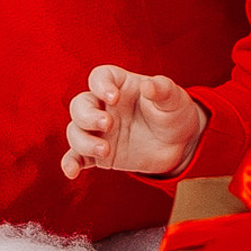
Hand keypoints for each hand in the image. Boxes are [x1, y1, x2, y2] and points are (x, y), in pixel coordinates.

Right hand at [62, 66, 205, 179]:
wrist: (180, 144)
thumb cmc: (174, 112)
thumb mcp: (174, 98)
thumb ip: (162, 89)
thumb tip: (148, 85)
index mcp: (120, 86)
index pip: (99, 77)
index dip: (100, 85)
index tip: (114, 98)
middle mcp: (104, 107)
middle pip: (80, 105)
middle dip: (88, 116)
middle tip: (109, 125)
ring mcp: (100, 131)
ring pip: (75, 131)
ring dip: (84, 141)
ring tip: (105, 150)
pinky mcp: (99, 155)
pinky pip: (77, 157)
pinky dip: (70, 164)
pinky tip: (72, 172)